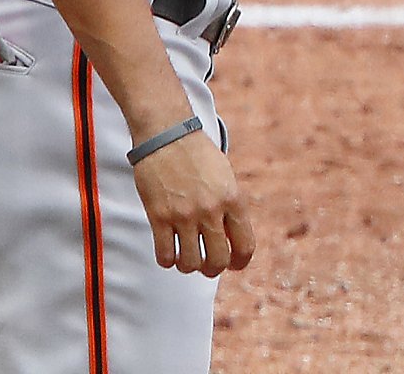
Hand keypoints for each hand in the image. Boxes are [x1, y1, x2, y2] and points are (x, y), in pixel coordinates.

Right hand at [133, 127, 255, 277]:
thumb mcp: (225, 178)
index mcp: (233, 199)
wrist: (168, 136)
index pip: (245, 246)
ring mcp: (184, 214)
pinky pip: (165, 255)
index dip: (239, 262)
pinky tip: (168, 251)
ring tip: (185, 256)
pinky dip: (167, 260)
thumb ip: (230, 208)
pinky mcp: (159, 216)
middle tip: (205, 264)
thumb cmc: (198, 156)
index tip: (232, 264)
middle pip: (217, 261)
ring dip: (188, 266)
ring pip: (190, 264)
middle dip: (212, 269)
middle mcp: (211, 210)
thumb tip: (231, 241)